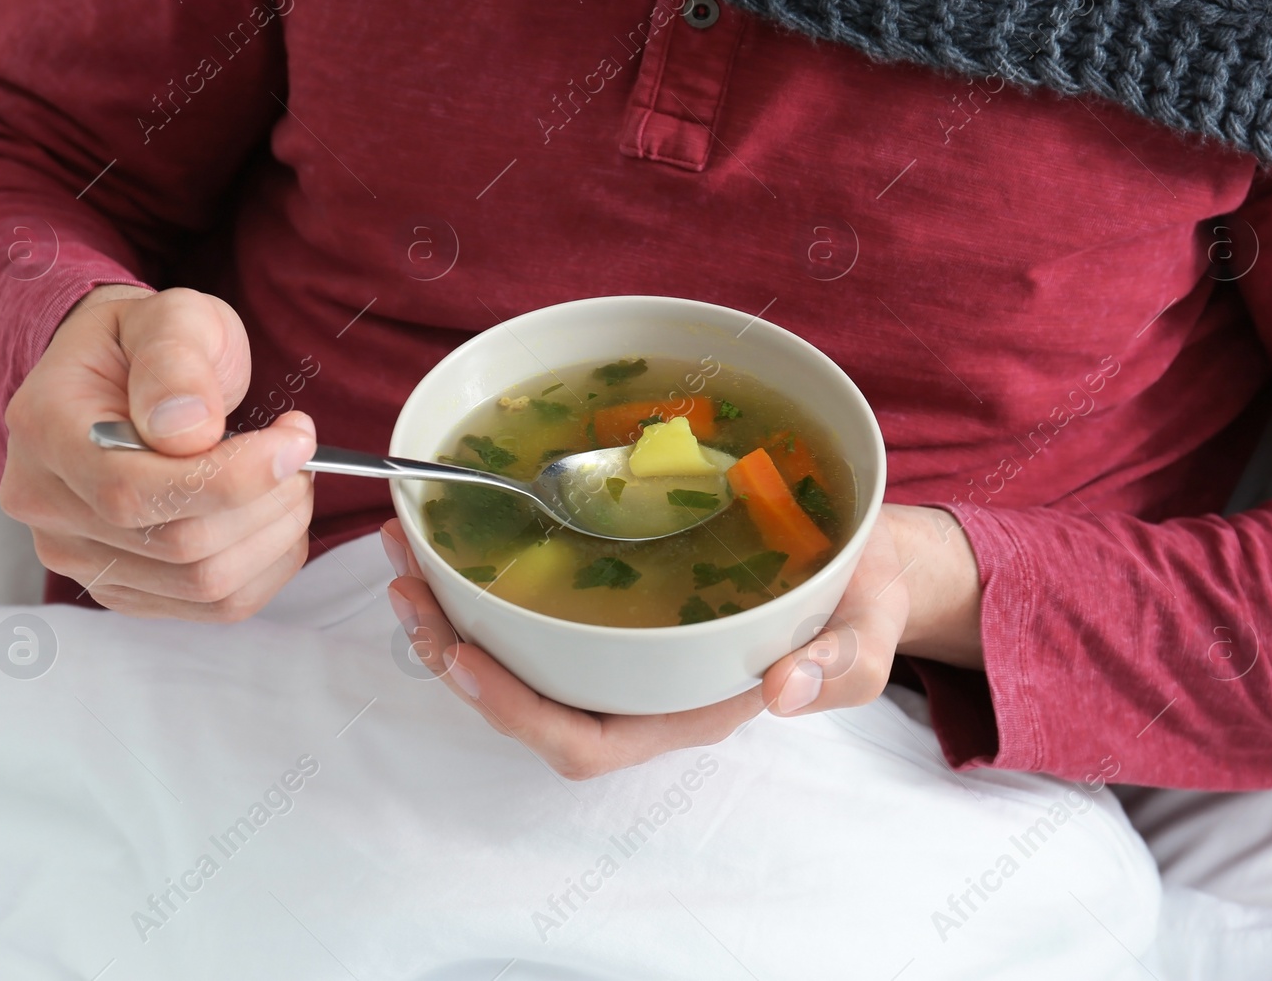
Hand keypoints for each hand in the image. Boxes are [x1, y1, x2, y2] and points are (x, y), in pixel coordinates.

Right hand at [0, 285, 317, 620]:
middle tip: (299, 453)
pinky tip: (274, 519)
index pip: (133, 490)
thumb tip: (189, 428)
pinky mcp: (123, 587)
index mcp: (46, 430)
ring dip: (275, 535)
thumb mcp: (169, 318)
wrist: (119, 376)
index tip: (296, 438)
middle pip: (178, 544)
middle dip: (267, 500)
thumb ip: (176, 364)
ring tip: (291, 480)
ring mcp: (80, 556)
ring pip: (204, 584)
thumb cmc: (147, 345)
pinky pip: (213, 606)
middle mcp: (46, 506)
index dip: (233, 476)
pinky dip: (268, 567)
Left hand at [381, 504, 980, 778]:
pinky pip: (531, 606)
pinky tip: (452, 530)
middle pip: (526, 701)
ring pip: (515, 653)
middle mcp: (638, 687)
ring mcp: (618, 647)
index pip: (587, 741)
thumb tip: (783, 691)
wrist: (855, 563)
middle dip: (456, 656)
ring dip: (451, 613)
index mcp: (686, 709)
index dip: (518, 712)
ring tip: (405, 552)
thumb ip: (838, 666)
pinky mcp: (609, 601)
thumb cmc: (858, 604)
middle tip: (407, 588)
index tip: (467, 659)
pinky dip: (481, 576)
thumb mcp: (866, 635)